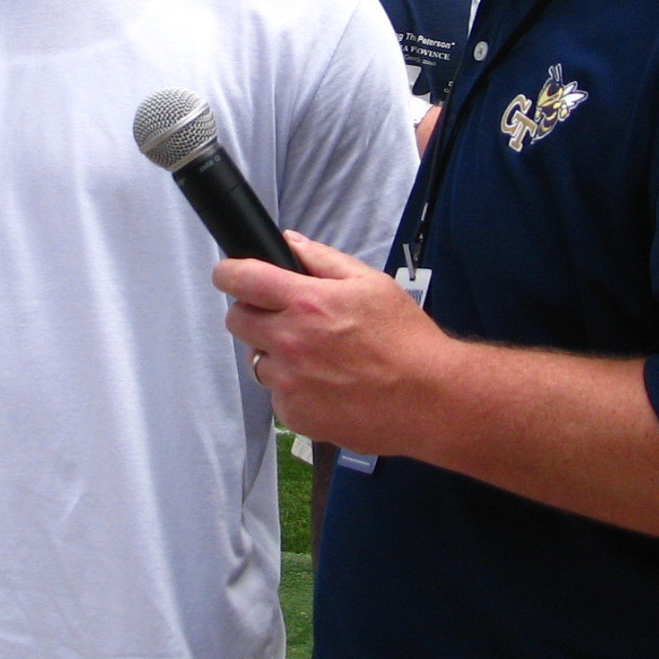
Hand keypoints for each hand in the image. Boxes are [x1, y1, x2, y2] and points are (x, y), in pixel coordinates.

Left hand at [217, 235, 451, 457]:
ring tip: (318, 358)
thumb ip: (323, 260)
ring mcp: (290, 382)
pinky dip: (294, 390)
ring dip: (276, 355)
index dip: (229, 272)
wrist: (429, 399)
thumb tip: (290, 243)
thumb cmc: (406, 341)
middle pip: (237, 321)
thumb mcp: (371, 283)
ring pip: (257, 361)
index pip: (242, 279)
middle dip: (254, 314)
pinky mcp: (296, 415)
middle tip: (285, 319)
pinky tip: (327, 385)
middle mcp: (290, 342)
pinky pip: (277, 396)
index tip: (229, 273)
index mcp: (306, 303)